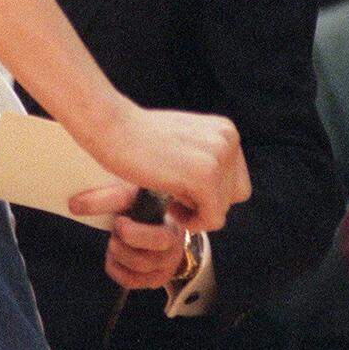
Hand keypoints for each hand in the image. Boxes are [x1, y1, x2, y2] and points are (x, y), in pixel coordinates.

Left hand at [70, 182, 189, 289]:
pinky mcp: (156, 280)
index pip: (155, 233)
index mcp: (171, 222)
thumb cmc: (143, 208)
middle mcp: (174, 246)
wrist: (159, 226)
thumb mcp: (129, 197)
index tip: (118, 223)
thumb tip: (73, 205)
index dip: (132, 232)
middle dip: (124, 244)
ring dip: (118, 254)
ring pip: (138, 268)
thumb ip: (104, 199)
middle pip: (147, 255)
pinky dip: (116, 268)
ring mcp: (167, 266)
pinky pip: (131, 281)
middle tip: (116, 230)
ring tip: (116, 240)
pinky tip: (115, 256)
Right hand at [92, 100, 249, 232]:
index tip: (184, 187)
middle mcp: (228, 140)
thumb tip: (222, 188)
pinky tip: (172, 208)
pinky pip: (213, 218)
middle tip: (175, 194)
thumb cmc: (139, 136)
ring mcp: (218, 157)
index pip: (236, 179)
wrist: (112, 127)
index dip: (211, 191)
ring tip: (170, 198)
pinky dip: (194, 222)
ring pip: (223, 207)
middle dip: (204, 201)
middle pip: (234, 195)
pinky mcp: (205, 176)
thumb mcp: (185, 140)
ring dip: (196, 210)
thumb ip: (207, 156)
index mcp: (226, 130)